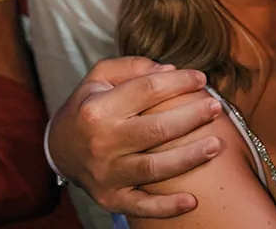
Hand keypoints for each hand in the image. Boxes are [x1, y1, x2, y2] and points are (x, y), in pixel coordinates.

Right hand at [48, 57, 223, 217]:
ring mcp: (106, 174)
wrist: (59, 146)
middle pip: (157, 130)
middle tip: (216, 108)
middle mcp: (103, 143)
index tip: (201, 79)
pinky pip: (140, 206)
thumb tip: (171, 71)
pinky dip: (166, 207)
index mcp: (100, 109)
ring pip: (154, 168)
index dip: (180, 82)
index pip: (148, 90)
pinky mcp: (109, 198)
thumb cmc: (90, 104)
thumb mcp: (102, 75)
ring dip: (189, 158)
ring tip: (216, 145)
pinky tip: (191, 201)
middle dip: (192, 117)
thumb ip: (135, 66)